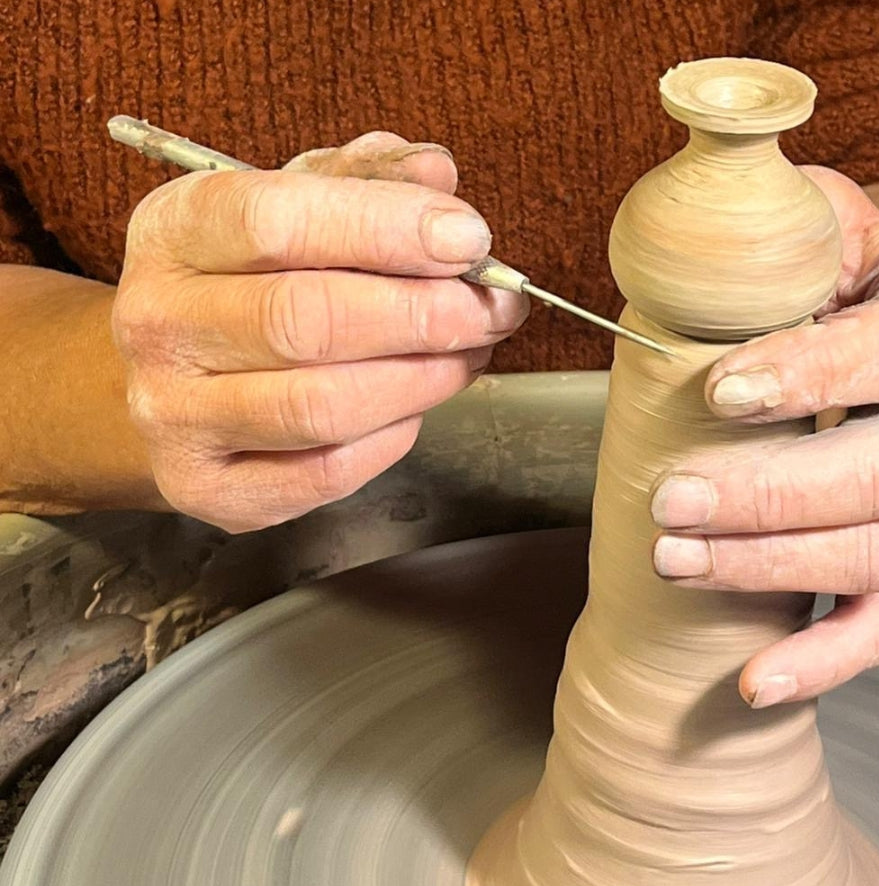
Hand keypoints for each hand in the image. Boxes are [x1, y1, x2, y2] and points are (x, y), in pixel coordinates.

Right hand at [114, 131, 527, 532]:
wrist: (178, 381)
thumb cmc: (251, 286)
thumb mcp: (294, 206)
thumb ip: (364, 180)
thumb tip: (436, 176)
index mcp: (173, 231)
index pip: (276, 221)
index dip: (385, 229)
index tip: (468, 237)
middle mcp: (159, 323)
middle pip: (305, 320)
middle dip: (423, 314)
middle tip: (492, 308)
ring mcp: (174, 415)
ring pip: (321, 406)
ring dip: (422, 380)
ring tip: (467, 354)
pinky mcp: (207, 488)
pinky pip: (325, 472)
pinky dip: (391, 439)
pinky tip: (414, 407)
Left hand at [650, 167, 878, 707]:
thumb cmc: (836, 269)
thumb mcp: (817, 217)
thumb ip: (769, 214)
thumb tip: (691, 225)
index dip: (812, 375)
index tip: (720, 390)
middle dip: (768, 496)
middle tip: (670, 500)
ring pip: (877, 555)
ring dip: (772, 569)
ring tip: (676, 561)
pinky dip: (823, 660)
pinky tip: (755, 683)